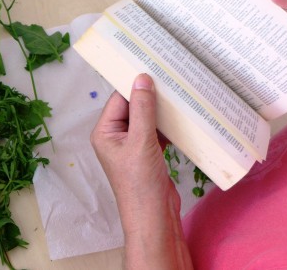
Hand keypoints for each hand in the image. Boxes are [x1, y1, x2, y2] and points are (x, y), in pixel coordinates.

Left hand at [91, 74, 192, 268]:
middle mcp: (115, 137)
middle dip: (150, 96)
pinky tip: (182, 116)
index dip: (134, 84)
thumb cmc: (141, 183)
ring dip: (160, 110)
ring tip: (178, 93)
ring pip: (146, 119)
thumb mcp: (142, 142)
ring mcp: (132, 146)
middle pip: (132, 107)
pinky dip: (167, 125)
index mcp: (104, 132)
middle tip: (169, 77)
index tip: (151, 67)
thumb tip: (141, 79)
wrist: (153, 218)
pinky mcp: (147, 154)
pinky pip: (156, 132)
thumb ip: (143, 110)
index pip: (118, 99)